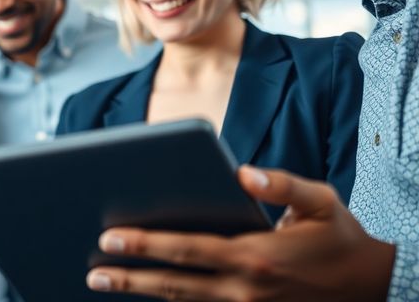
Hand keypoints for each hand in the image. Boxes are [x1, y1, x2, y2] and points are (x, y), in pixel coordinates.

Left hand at [86, 166, 395, 300]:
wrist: (370, 287)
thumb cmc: (337, 237)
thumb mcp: (321, 200)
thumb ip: (282, 184)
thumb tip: (242, 172)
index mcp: (255, 254)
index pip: (188, 249)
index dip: (146, 245)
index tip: (111, 237)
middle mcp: (244, 287)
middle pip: (174, 282)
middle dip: (129, 275)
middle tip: (91, 270)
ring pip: (181, 301)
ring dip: (139, 292)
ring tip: (100, 283)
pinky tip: (141, 295)